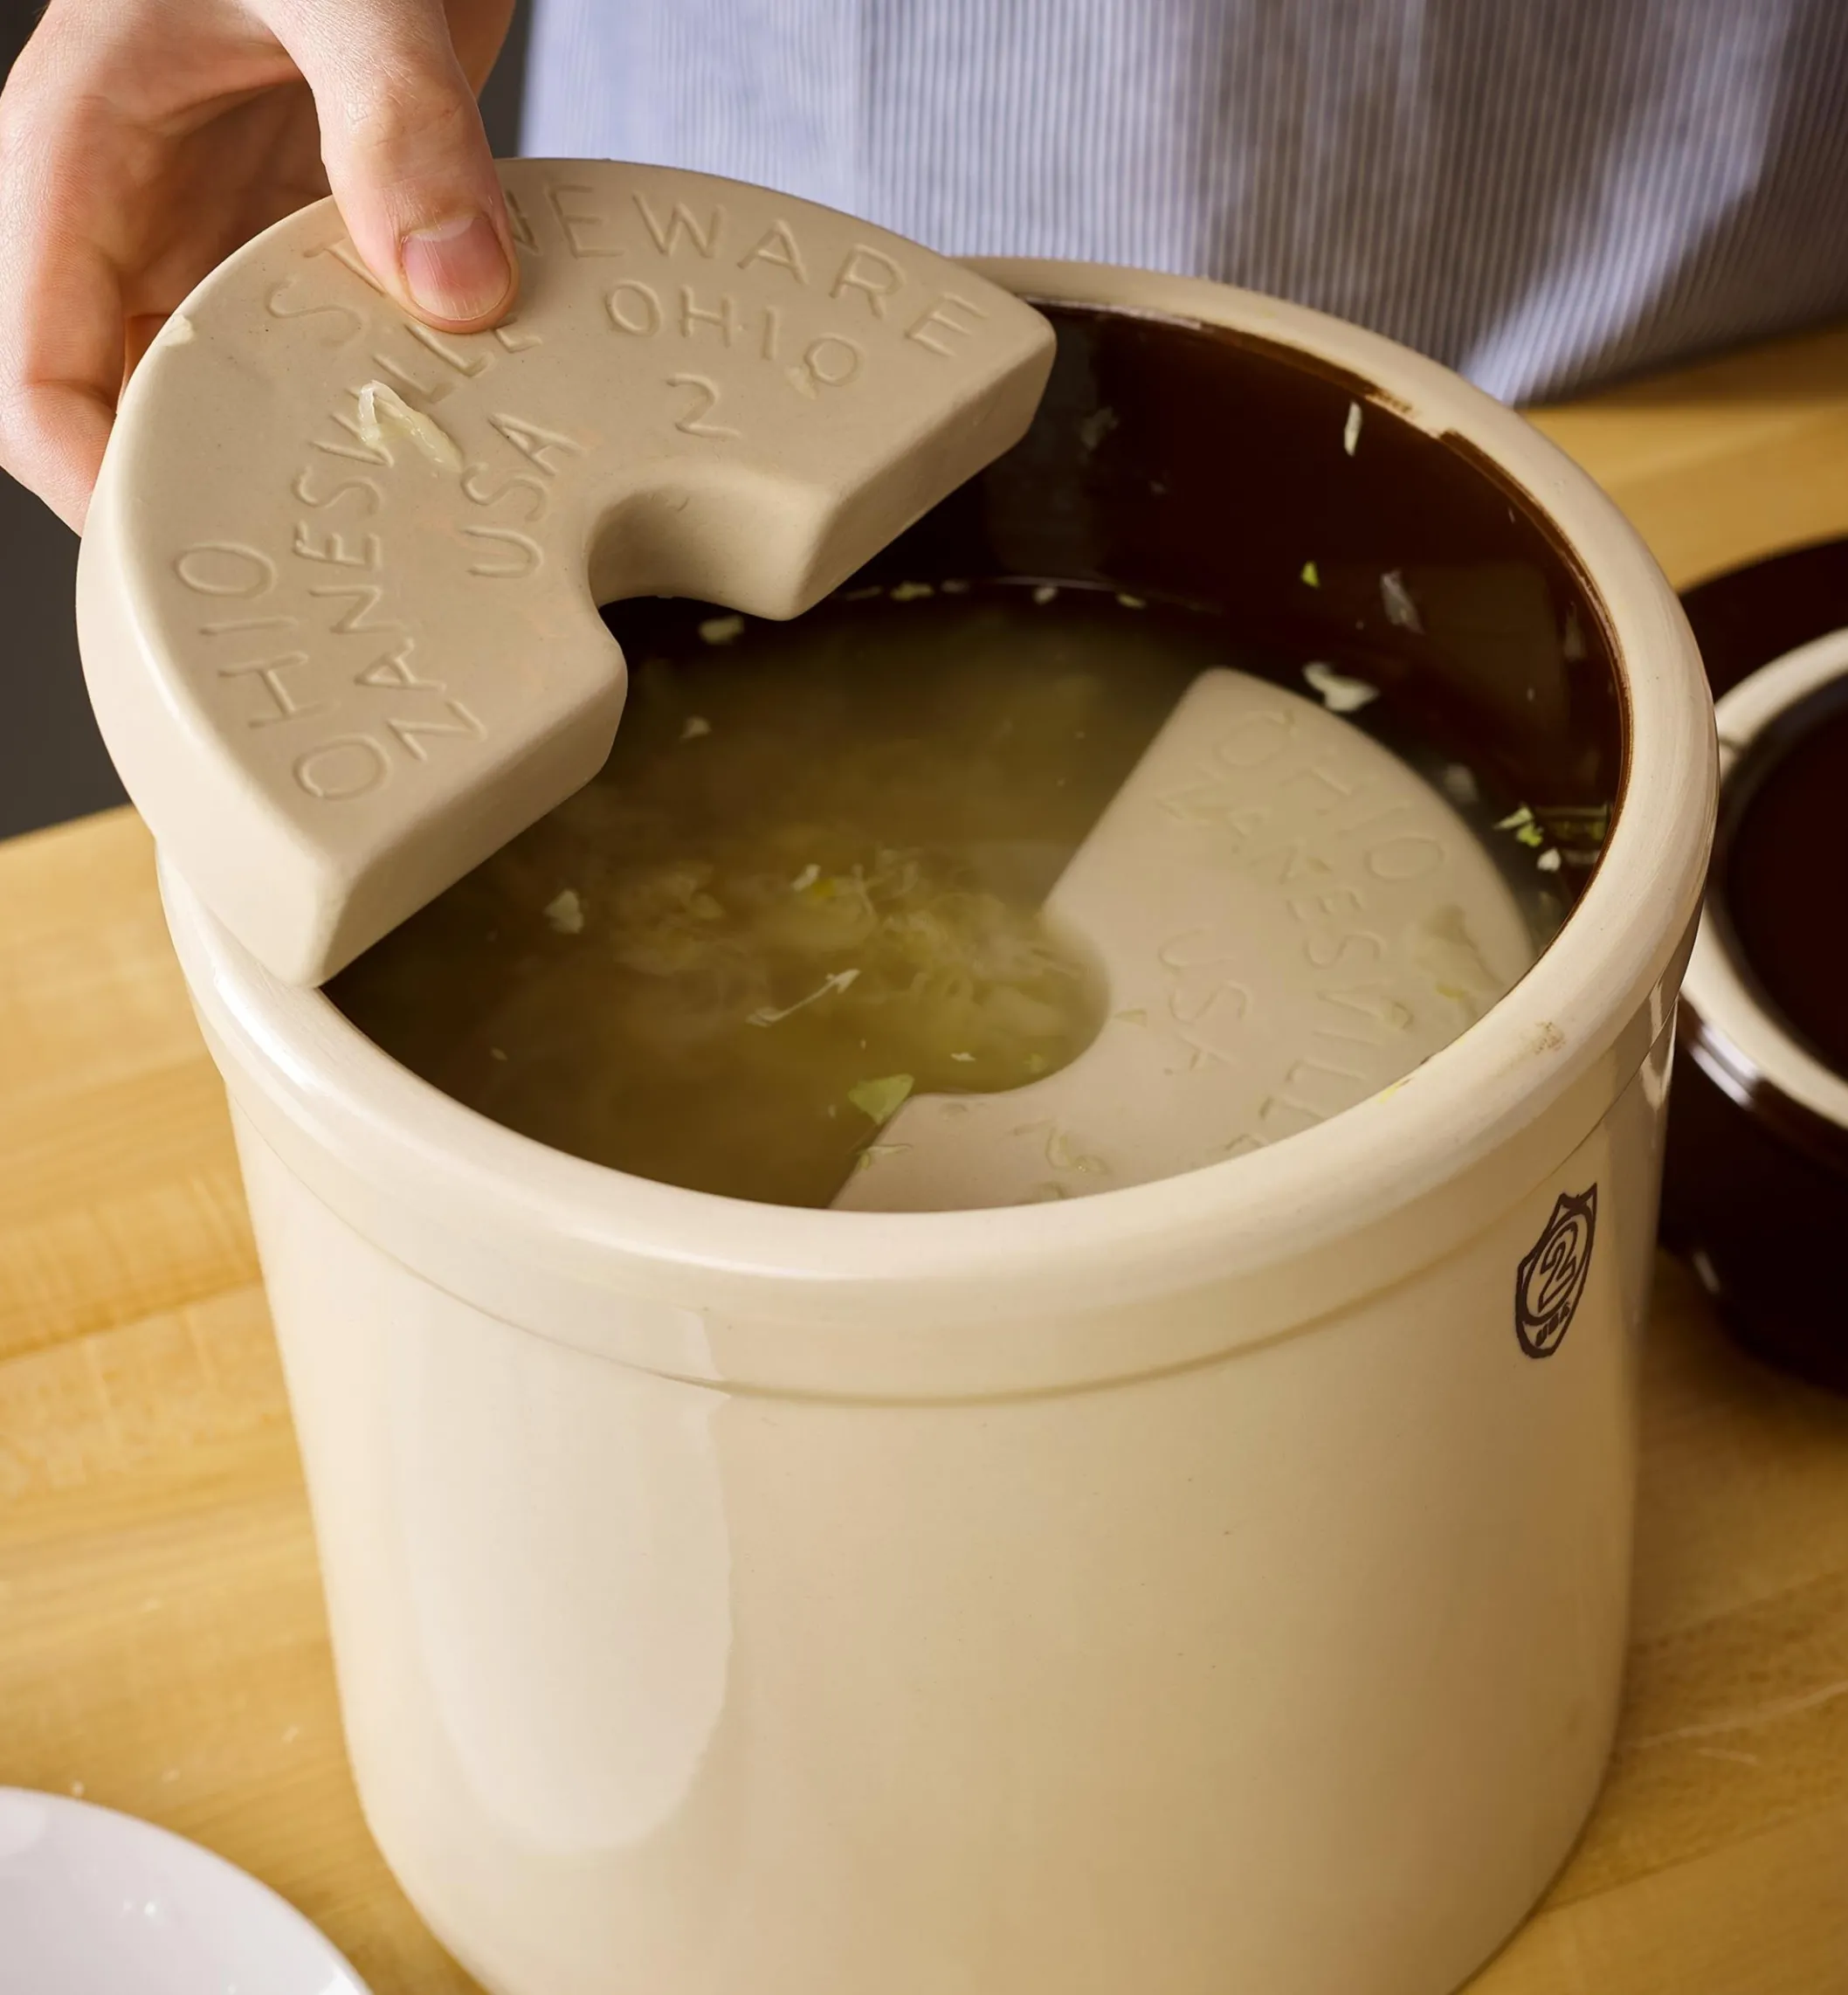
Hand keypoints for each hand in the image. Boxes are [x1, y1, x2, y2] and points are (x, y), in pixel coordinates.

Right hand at [0, 0, 517, 529]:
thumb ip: (398, 124)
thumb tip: (456, 290)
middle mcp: (135, 213)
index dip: (96, 492)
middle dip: (200, 503)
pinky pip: (309, 350)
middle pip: (125, 415)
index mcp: (75, 159)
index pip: (33, 380)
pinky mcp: (307, 230)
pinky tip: (436, 444)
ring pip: (220, 399)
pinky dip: (362, 401)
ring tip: (379, 539)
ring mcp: (221, 229)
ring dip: (290, 464)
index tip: (194, 563)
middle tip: (308, 587)